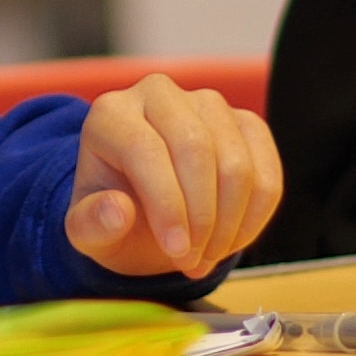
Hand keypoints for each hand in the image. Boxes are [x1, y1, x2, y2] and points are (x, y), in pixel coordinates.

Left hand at [66, 77, 282, 278]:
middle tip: (193, 261)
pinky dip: (256, 214)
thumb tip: (117, 212)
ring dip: (229, 222)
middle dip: (202, 217)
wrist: (144, 212)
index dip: (166, 205)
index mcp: (110, 113)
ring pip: (236, 161)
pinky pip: (266, 168)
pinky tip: (233, 240)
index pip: (145, 149)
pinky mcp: (244, 122)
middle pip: (196, 149)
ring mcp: (207, 103)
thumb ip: (92, 224)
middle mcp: (158, 93)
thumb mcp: (88, 232)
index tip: (177, 251)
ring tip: (208, 256)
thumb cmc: (114, 216)